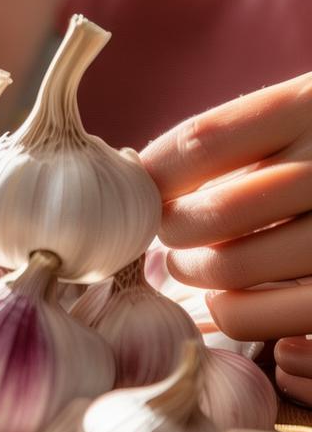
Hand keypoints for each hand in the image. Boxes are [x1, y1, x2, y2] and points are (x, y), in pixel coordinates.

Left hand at [140, 73, 311, 404]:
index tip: (138, 188)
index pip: (201, 142)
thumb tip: (143, 175)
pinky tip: (235, 300)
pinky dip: (240, 315)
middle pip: (209, 213)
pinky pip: (276, 320)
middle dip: (170, 232)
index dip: (153, 174)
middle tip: (167, 235)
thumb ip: (239, 138)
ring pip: (234, 271)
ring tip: (193, 266)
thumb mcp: (307, 111)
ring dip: (196, 274)